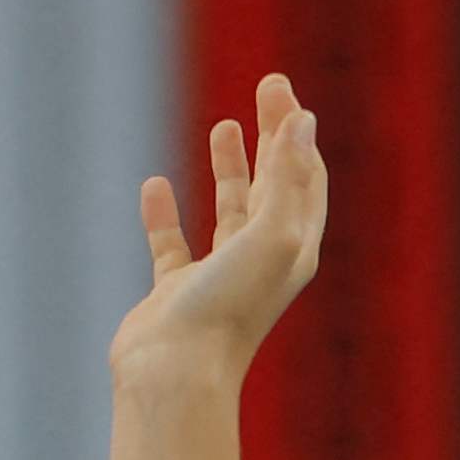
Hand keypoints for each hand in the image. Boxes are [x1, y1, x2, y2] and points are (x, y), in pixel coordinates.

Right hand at [113, 72, 328, 389]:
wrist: (175, 375)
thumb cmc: (228, 308)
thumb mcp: (269, 232)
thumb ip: (286, 175)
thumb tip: (302, 118)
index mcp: (293, 248)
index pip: (305, 176)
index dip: (296, 131)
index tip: (281, 90)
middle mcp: (261, 261)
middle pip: (274, 185)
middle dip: (271, 135)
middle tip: (266, 85)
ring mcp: (218, 277)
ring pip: (230, 211)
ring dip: (230, 168)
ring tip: (225, 125)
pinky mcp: (175, 293)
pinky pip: (172, 245)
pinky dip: (165, 214)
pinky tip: (154, 185)